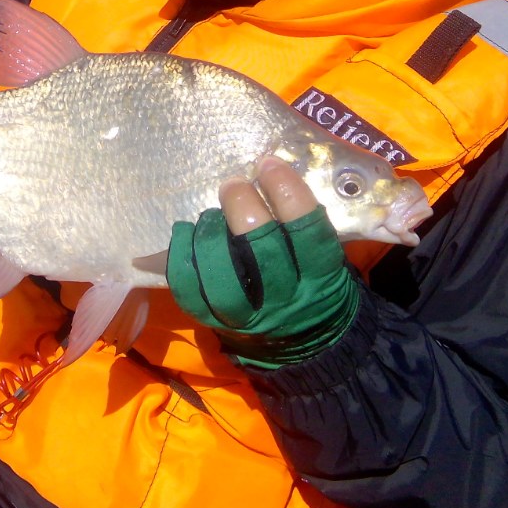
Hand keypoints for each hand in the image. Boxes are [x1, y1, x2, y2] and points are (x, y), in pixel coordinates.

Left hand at [168, 157, 359, 368]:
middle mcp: (287, 298)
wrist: (305, 342)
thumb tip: (268, 168)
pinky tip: (184, 233)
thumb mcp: (326, 256)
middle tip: (233, 184)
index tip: (268, 165)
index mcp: (322, 276)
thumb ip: (303, 222)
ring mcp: (251, 317)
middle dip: (244, 209)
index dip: (287, 193)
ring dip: (210, 236)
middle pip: (263, 252)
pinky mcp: (218, 324)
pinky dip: (181, 258)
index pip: (308, 232)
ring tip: (210, 215)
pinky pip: (191, 294)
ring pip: (223, 280)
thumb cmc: (313, 279)